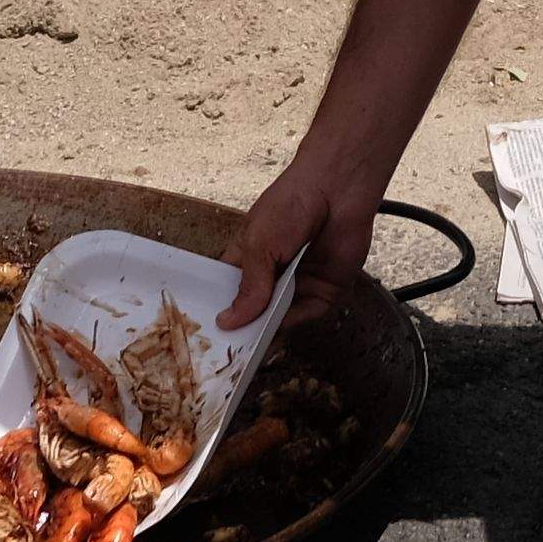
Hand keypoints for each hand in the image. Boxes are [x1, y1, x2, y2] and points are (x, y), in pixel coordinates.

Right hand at [214, 146, 376, 333]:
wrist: (336, 188)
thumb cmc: (291, 204)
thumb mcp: (259, 243)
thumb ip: (249, 286)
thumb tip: (227, 322)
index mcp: (249, 261)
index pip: (230, 294)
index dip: (221, 313)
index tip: (206, 337)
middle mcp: (272, 277)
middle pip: (254, 313)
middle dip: (243, 330)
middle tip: (227, 353)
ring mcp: (298, 285)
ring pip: (279, 320)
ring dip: (266, 332)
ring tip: (248, 348)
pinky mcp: (324, 291)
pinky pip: (305, 316)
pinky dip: (292, 324)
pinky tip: (276, 330)